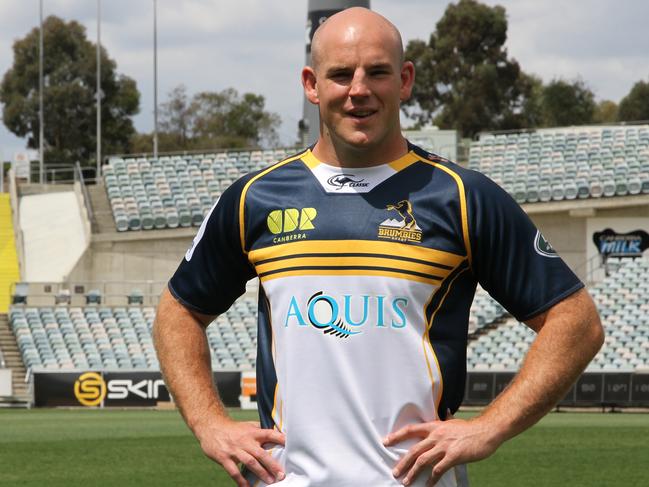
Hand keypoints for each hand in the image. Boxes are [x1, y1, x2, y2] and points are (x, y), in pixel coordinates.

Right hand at [195, 418, 285, 486]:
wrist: (211, 426)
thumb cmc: (233, 428)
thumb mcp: (247, 425)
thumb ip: (260, 430)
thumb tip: (277, 432)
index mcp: (252, 432)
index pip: (269, 433)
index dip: (279, 438)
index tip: (289, 444)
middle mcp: (245, 441)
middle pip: (261, 453)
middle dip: (272, 465)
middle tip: (281, 474)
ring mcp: (234, 450)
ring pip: (249, 463)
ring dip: (261, 473)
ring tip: (270, 481)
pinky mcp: (224, 458)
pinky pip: (234, 472)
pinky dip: (241, 481)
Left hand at [383, 414, 500, 485]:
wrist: (485, 431)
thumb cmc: (469, 428)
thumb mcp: (452, 422)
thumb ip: (444, 422)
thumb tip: (443, 414)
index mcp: (434, 426)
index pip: (411, 430)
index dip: (397, 435)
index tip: (386, 441)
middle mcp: (436, 436)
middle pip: (414, 450)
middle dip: (403, 462)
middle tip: (395, 472)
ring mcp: (444, 446)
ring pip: (423, 461)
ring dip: (413, 473)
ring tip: (406, 482)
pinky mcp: (454, 456)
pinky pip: (438, 470)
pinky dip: (431, 479)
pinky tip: (427, 485)